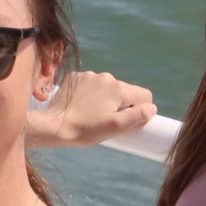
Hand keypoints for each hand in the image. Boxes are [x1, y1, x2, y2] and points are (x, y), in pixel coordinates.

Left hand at [30, 70, 156, 146]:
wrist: (54, 126)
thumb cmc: (87, 129)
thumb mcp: (116, 127)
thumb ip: (138, 116)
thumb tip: (152, 107)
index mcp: (118, 88)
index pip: (144, 94)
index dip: (141, 109)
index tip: (129, 120)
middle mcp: (106, 76)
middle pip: (124, 91)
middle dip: (121, 104)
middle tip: (107, 120)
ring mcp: (89, 75)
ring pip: (107, 87)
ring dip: (105, 98)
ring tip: (92, 114)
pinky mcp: (75, 77)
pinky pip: (91, 84)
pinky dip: (90, 94)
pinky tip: (81, 106)